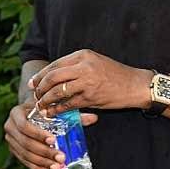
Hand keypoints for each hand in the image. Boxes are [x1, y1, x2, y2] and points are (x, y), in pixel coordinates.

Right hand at [3, 98, 98, 168]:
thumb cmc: (45, 108)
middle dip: (44, 153)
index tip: (54, 140)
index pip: (25, 126)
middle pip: (26, 143)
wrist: (30, 111)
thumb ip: (73, 113)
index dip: (38, 134)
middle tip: (60, 158)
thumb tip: (94, 118)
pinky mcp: (13, 150)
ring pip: (25, 155)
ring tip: (57, 168)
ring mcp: (10, 140)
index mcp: (17, 113)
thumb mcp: (55, 108)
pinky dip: (37, 168)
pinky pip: (24, 162)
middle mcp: (10, 126)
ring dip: (42, 163)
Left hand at [29, 49, 151, 115]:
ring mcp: (87, 81)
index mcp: (83, 55)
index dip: (41, 75)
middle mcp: (83, 66)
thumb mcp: (95, 63)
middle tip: (35, 96)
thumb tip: (54, 77)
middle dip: (40, 88)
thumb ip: (76, 67)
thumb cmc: (116, 75)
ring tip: (42, 106)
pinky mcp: (90, 97)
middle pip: (52, 76)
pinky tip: (53, 113)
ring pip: (57, 91)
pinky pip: (68, 104)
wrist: (136, 85)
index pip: (55, 64)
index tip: (34, 83)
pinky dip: (57, 109)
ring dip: (46, 100)